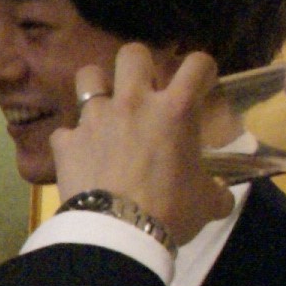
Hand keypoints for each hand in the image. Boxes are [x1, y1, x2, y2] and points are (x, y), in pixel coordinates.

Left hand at [52, 45, 234, 246]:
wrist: (118, 233)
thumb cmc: (171, 211)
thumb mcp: (207, 202)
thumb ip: (215, 190)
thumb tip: (221, 196)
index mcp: (175, 110)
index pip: (197, 64)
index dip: (202, 69)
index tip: (200, 84)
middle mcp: (133, 103)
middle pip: (132, 53)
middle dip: (140, 65)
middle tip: (145, 88)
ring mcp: (94, 118)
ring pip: (88, 76)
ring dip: (96, 86)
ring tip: (103, 105)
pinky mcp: (66, 141)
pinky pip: (64, 130)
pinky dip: (72, 140)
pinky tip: (80, 154)